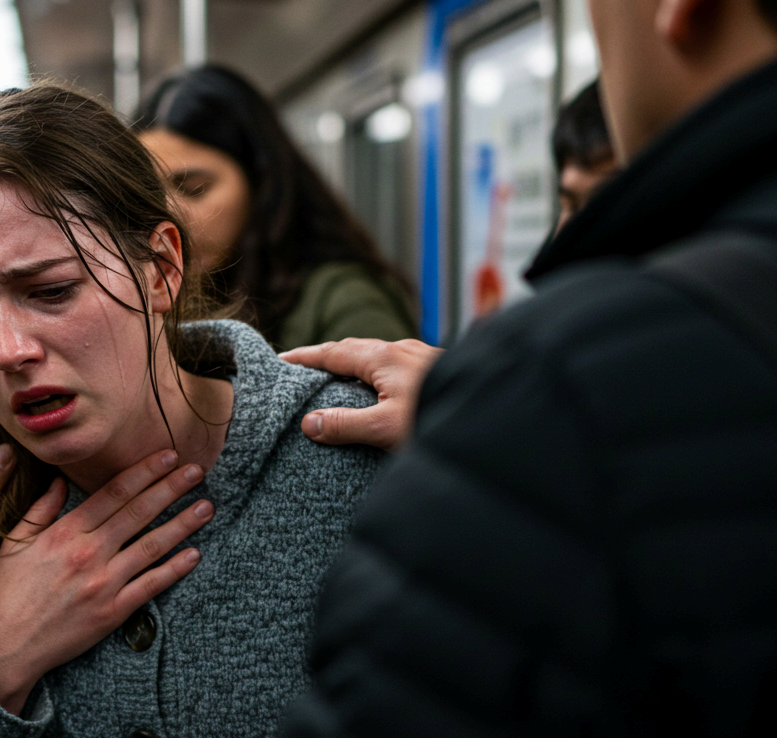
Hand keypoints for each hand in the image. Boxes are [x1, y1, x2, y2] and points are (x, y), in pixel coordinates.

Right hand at [0, 449, 212, 714]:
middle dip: (171, 488)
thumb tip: (61, 480)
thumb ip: (41, 508)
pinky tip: (194, 554)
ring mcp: (104, 584)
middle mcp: (89, 553)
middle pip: (138, 513)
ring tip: (206, 507)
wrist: (8, 645)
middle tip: (196, 469)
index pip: (113, 493)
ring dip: (182, 524)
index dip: (143, 472)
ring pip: (152, 546)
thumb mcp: (15, 543)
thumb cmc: (9, 592)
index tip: (167, 455)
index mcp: (66, 533)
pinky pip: (151, 586)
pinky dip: (175, 569)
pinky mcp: (113, 612)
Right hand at [279, 337, 443, 450]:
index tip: (280, 360)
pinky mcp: (436, 369)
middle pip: (353, 349)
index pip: (332, 352)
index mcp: (382, 357)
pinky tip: (381, 389)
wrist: (497, 413)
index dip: (304, 357)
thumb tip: (309, 423)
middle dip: (325, 357)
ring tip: (336, 380)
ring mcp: (420, 357)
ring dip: (352, 364)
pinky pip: (394, 365)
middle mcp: (401, 350)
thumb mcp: (387, 428)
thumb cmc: (442, 418)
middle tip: (301, 370)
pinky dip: (374, 373)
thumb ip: (346, 425)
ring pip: (376, 356)